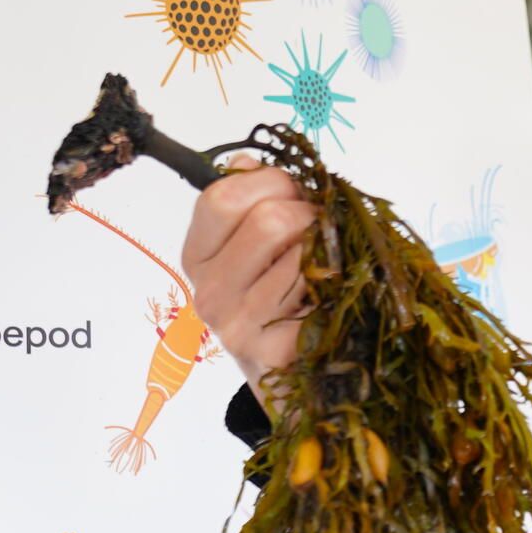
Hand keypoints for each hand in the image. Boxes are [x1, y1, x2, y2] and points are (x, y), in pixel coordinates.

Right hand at [182, 156, 318, 400]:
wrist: (288, 368)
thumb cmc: (276, 291)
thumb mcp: (252, 241)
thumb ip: (248, 196)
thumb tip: (247, 163)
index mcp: (197, 254)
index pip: (221, 198)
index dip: (269, 182)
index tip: (291, 191)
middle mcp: (209, 291)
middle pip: (267, 222)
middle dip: (306, 213)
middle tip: (317, 226)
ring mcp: (239, 326)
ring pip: (301, 257)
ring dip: (324, 250)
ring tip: (322, 263)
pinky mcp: (275, 351)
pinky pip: (319, 295)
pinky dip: (334, 286)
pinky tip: (326, 296)